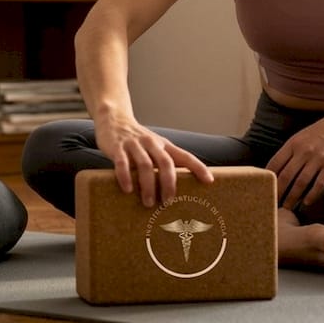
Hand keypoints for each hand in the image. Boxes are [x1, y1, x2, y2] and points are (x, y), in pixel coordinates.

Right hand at [94, 117, 213, 207]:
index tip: (209, 181)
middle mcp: (151, 143)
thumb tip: (175, 189)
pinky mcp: (117, 147)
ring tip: (148, 203)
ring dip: (148, 186)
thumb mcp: (154, 147)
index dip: (198, 167)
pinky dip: (126, 177)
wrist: (114, 119)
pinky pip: (122, 163)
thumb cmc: (137, 140)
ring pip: (145, 165)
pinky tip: (128, 190)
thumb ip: (163, 162)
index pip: (185, 156)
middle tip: (168, 202)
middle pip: (165, 163)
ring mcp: (134, 144)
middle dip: (168, 184)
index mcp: (164, 145)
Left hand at [266, 111, 323, 210]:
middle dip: (278, 192)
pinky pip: (320, 184)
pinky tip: (307, 203)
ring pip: (301, 182)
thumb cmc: (323, 130)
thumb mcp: (303, 135)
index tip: (263, 189)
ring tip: (287, 208)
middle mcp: (304, 151)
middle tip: (272, 203)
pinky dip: (312, 195)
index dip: (267, 178)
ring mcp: (318, 158)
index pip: (275, 163)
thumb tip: (278, 168)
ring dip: (293, 197)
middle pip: (286, 176)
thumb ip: (291, 150)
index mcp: (293, 143)